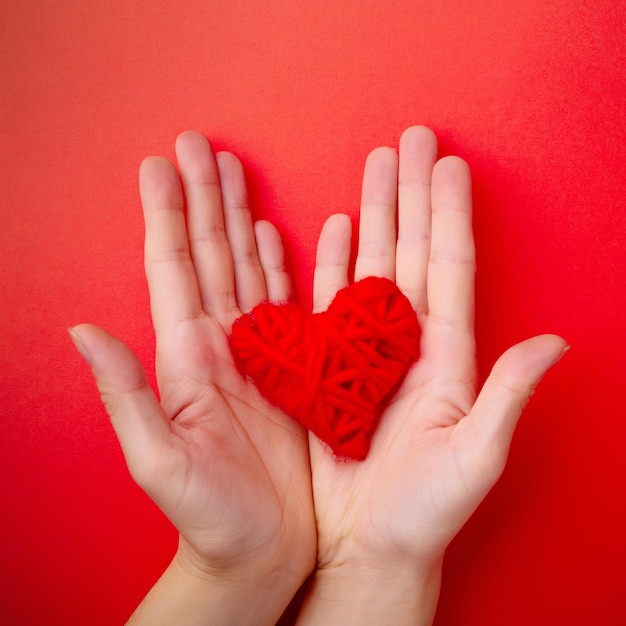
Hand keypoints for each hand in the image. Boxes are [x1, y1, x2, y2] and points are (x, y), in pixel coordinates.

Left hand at [70, 132, 314, 624]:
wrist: (258, 548)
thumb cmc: (210, 515)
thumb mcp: (159, 460)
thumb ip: (124, 395)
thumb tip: (83, 332)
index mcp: (187, 357)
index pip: (173, 269)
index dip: (166, 215)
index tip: (158, 163)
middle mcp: (218, 344)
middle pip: (209, 254)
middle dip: (203, 197)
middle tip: (199, 144)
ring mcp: (256, 352)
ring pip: (245, 267)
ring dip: (238, 218)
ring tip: (233, 172)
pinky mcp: (291, 368)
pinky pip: (284, 301)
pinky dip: (278, 262)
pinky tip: (273, 234)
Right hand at [298, 126, 567, 624]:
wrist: (366, 543)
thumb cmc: (422, 511)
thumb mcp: (474, 457)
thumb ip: (507, 397)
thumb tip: (556, 345)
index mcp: (445, 358)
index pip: (448, 269)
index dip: (449, 215)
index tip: (446, 163)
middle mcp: (406, 344)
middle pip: (411, 252)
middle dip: (410, 194)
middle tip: (408, 139)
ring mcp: (364, 350)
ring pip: (372, 264)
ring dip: (375, 214)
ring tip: (374, 165)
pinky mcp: (327, 365)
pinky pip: (330, 300)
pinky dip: (334, 259)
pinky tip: (339, 226)